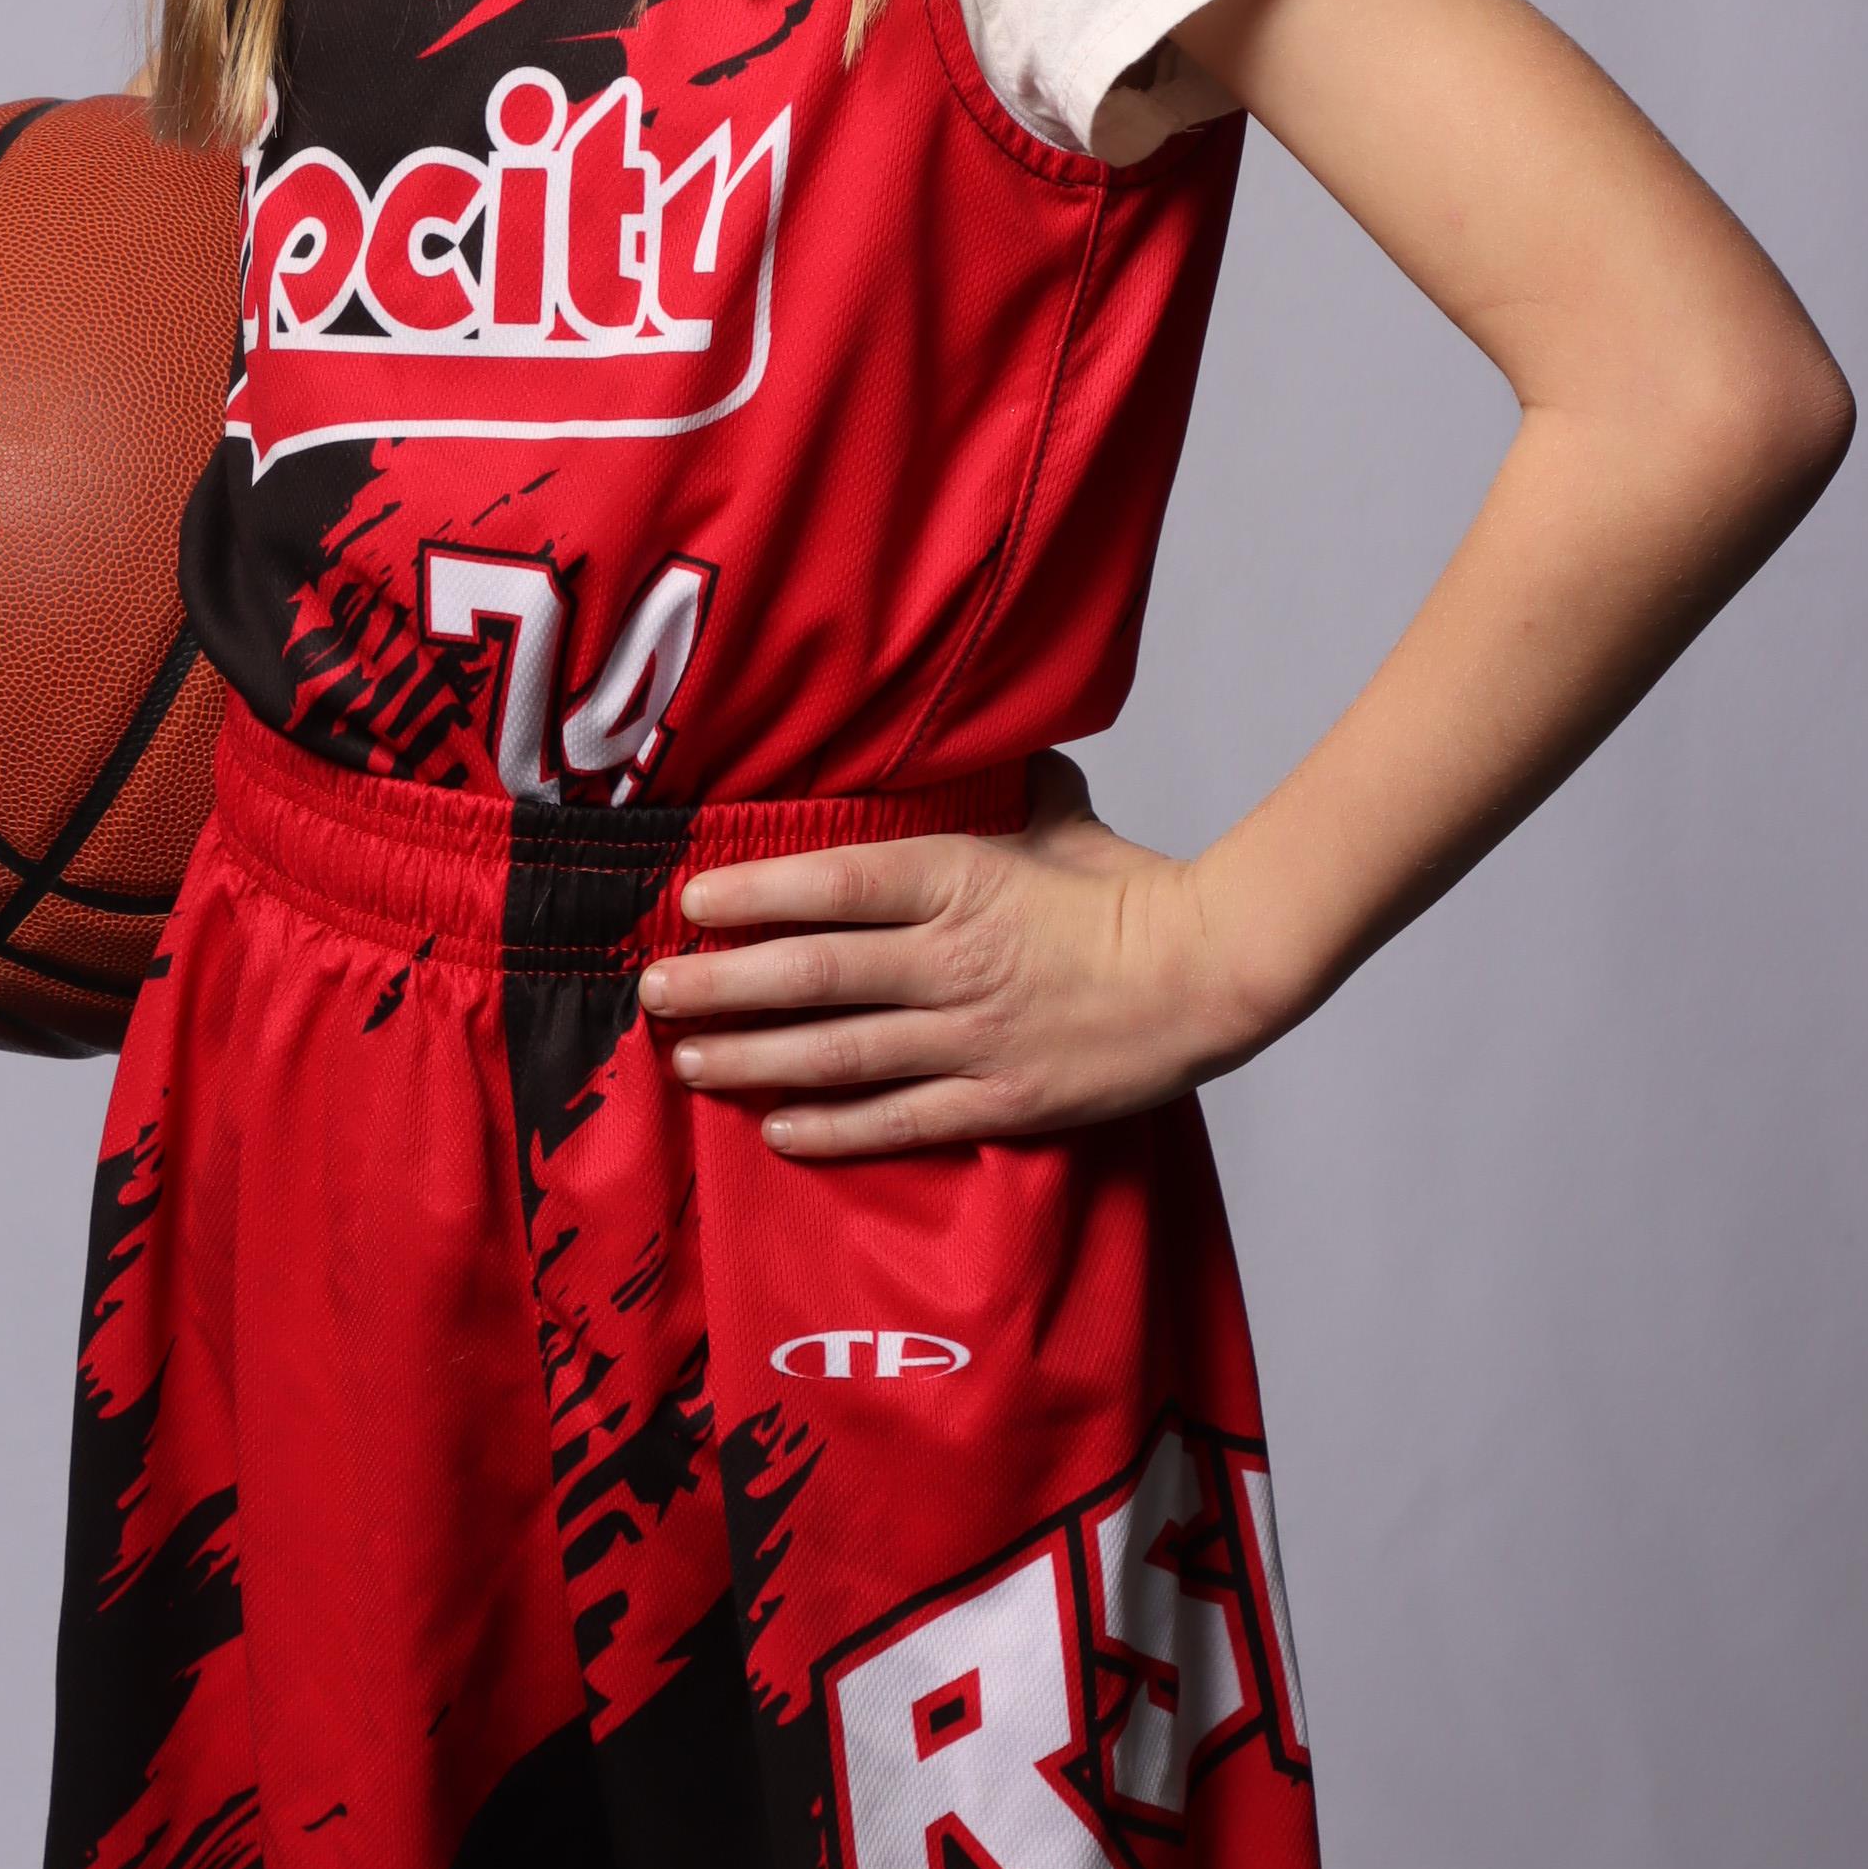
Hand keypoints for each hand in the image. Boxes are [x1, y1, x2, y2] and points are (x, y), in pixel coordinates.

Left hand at [635, 756, 1271, 1160]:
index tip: (689, 900)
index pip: (835, 883)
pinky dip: (835, 1128)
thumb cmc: (1132, 889)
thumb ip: (1000, 785)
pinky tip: (779, 1129)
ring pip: (839, 1052)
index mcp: (961, 877)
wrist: (1214, 972)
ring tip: (689, 1062)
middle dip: (720, 985)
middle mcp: (953, 957)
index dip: (754, 893)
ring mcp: (974, 1034)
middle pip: (812, 974)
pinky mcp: (1000, 1098)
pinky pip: (900, 1119)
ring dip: (754, 1059)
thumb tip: (972, 739)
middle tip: (653, 992)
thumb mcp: (1058, 817)